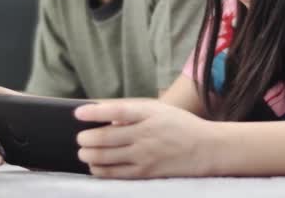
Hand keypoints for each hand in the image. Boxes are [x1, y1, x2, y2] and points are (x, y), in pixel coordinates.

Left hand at [75, 100, 217, 178]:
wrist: (206, 148)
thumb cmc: (179, 125)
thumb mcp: (159, 110)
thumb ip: (132, 112)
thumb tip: (105, 119)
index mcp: (149, 115)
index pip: (117, 111)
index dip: (95, 112)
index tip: (78, 113)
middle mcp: (145, 135)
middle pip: (105, 138)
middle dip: (86, 139)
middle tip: (80, 138)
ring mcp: (144, 155)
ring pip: (105, 158)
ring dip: (89, 154)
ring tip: (84, 151)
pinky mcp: (145, 172)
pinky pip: (114, 174)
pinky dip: (99, 169)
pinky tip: (95, 166)